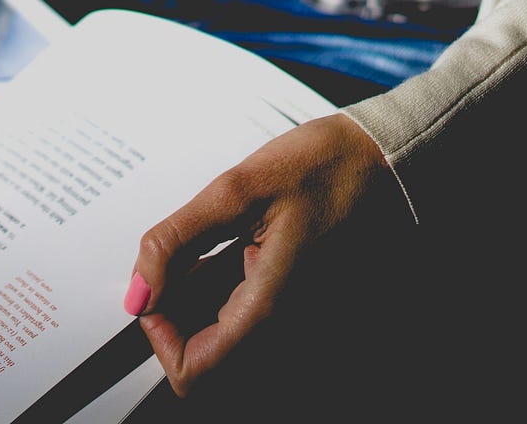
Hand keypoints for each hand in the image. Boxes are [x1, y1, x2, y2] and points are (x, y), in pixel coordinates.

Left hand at [123, 113, 396, 396]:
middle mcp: (289, 325)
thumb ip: (176, 241)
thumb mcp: (235, 189)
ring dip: (202, 300)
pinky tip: (231, 246)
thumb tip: (139, 290)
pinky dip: (226, 290)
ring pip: (228, 336)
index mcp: (271, 305)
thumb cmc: (327, 165)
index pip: (194, 370)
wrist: (387, 157)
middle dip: (179, 312)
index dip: (159, 336)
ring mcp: (299, 318)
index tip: (155, 291)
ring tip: (211, 245)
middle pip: (209, 355)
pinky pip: (251, 316)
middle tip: (181, 259)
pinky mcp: (302, 303)